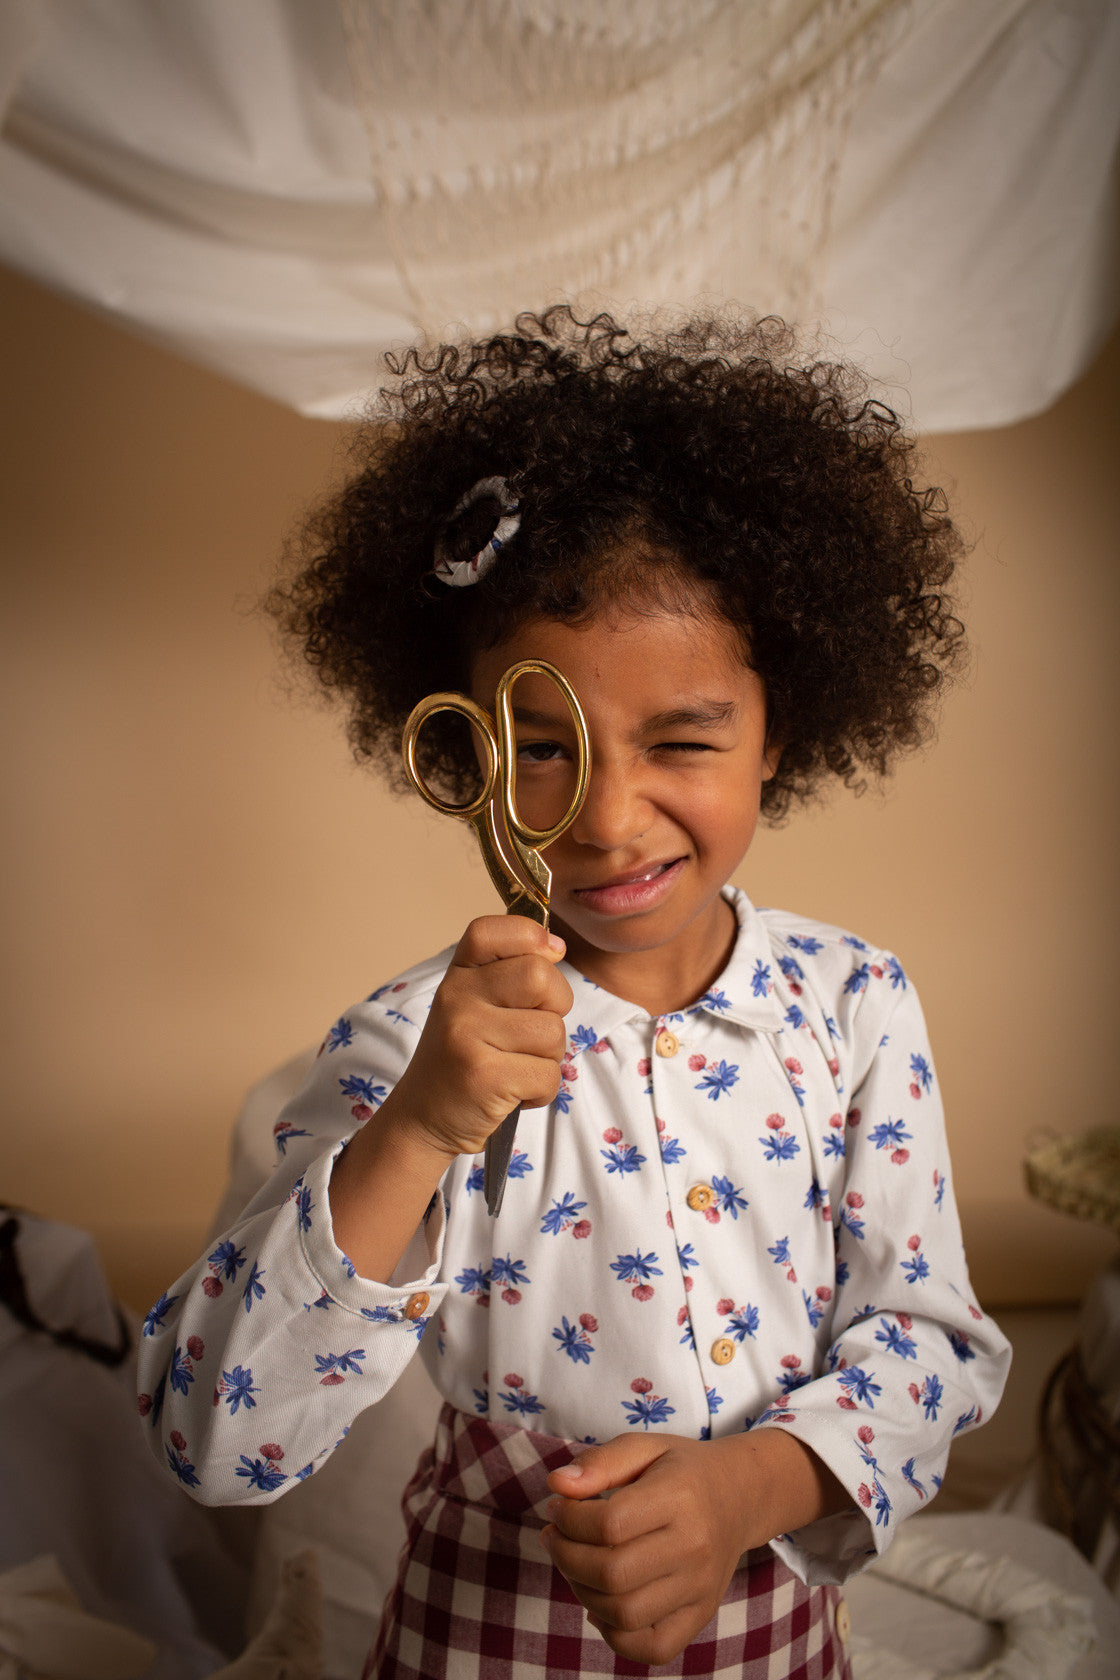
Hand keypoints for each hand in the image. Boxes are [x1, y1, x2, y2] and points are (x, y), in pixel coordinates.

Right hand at [388, 914, 571, 1159]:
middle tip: (530, 1033)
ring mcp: (467, 1035)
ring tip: (514, 1067)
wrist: (423, 1119)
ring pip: (552, 1032)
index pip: (493, 929)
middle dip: (556, 1008)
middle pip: (540, 977)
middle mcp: (457, 998)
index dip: (532, 936)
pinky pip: (548, 1074)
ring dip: (548, 1058)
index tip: (548, 956)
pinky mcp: (483, 1076)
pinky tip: (512, 1093)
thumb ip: (509, 973)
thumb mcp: (473, 1005)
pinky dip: (542, 1091)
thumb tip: (556, 946)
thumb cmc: (462, 1059)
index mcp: (458, 975)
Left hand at [540, 1428, 843, 1666]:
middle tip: (556, 1537)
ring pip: (624, 1614)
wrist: (740, 1497)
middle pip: (612, 1573)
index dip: (569, 1519)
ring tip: (575, 1565)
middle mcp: (694, 1547)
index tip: (558, 1508)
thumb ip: (599, 1462)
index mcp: (680, 1497)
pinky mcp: (701, 1616)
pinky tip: (602, 1603)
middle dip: (566, 1556)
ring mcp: (700, 1588)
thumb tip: (556, 1486)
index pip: (609, 1523)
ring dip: (582, 1592)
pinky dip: (616, 1635)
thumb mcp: (644, 1447)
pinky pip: (651, 1648)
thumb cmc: (682, 1470)